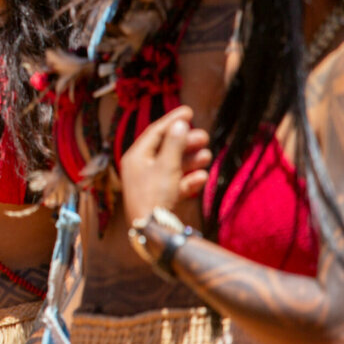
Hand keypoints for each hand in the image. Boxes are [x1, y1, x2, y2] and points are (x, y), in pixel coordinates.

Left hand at [120, 105, 212, 224]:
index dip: (172, 121)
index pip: (155, 132)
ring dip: (190, 160)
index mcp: (135, 157)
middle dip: (186, 142)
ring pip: (173, 166)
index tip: (189, 111)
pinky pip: (176, 184)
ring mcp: (150, 184)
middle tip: (204, 137)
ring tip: (207, 155)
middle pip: (166, 149)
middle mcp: (140, 168)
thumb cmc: (155, 195)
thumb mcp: (166, 166)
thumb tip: (180, 124)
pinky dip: (188, 180)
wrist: (153, 232)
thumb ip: (174, 144)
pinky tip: (202, 178)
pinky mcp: (160, 199)